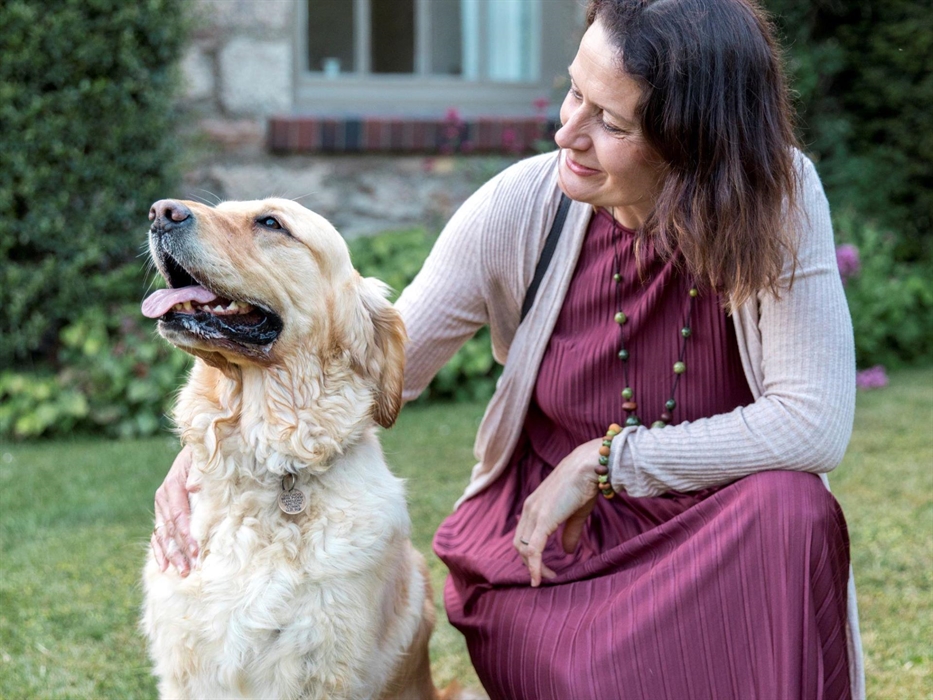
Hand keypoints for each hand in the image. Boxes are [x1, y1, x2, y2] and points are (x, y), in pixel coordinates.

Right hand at [151, 445, 198, 575]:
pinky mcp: (163, 512)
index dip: (187, 534)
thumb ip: (199, 475)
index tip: (196, 551)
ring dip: (171, 555)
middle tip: (189, 569)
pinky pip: (159, 534)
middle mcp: (163, 497)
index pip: (179, 515)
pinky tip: (163, 566)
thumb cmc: (205, 458)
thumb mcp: (204, 462)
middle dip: (179, 550)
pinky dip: (160, 550)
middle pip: (170, 528)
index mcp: (173, 485)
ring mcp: (161, 506)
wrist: (198, 450)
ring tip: (181, 571)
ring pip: (163, 534)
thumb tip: (193, 488)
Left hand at [513, 438, 602, 586]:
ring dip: (534, 567)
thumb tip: (568, 551)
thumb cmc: (585, 485)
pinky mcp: (543, 518)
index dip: (530, 554)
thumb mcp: (576, 513)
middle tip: (546, 576)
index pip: (523, 535)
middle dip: (529, 564)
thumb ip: (570, 532)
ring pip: (524, 548)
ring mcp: (534, 513)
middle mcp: (529, 509)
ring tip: (548, 577)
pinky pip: (533, 548)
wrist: (589, 466)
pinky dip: (534, 566)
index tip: (544, 567)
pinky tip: (539, 579)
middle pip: (519, 544)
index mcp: (534, 506)